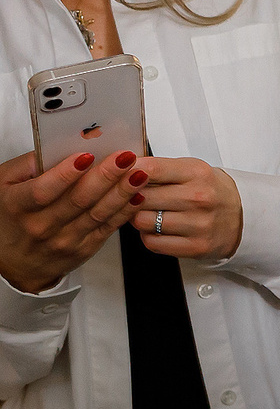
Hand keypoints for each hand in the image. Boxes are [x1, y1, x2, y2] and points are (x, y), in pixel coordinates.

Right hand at [0, 148, 132, 292]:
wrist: (12, 263)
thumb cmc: (8, 216)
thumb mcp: (3, 186)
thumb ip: (27, 166)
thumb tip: (58, 145)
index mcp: (17, 206)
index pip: (43, 190)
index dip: (65, 174)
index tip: (86, 155)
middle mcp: (41, 226)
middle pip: (78, 200)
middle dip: (105, 176)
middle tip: (124, 157)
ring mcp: (64, 240)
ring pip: (97, 214)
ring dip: (121, 192)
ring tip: (138, 173)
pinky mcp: (83, 249)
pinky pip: (107, 228)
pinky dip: (124, 211)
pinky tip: (137, 196)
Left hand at [129, 156, 242, 260]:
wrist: (245, 217)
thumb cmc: (211, 191)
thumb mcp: (191, 170)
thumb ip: (159, 168)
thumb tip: (120, 169)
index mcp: (197, 173)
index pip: (149, 169)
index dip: (127, 171)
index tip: (119, 174)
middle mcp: (200, 198)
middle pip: (140, 197)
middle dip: (131, 197)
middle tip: (136, 197)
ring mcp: (199, 225)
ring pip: (142, 221)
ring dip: (138, 218)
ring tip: (149, 213)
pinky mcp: (196, 247)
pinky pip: (152, 242)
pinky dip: (148, 236)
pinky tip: (158, 229)